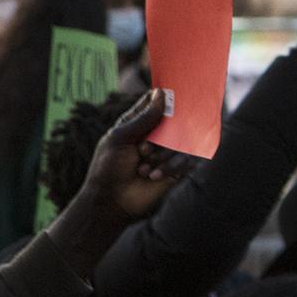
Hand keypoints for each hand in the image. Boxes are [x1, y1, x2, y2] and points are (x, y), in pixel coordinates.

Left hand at [74, 89, 198, 222]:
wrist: (111, 203)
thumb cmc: (108, 168)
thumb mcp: (120, 138)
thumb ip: (143, 118)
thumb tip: (162, 93)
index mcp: (140, 122)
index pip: (158, 102)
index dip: (166, 98)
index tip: (172, 97)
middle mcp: (156, 134)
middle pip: (175, 120)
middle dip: (161, 136)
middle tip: (143, 150)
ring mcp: (167, 151)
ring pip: (182, 140)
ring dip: (163, 154)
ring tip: (143, 169)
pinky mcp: (177, 168)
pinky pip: (188, 159)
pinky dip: (172, 166)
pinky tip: (154, 176)